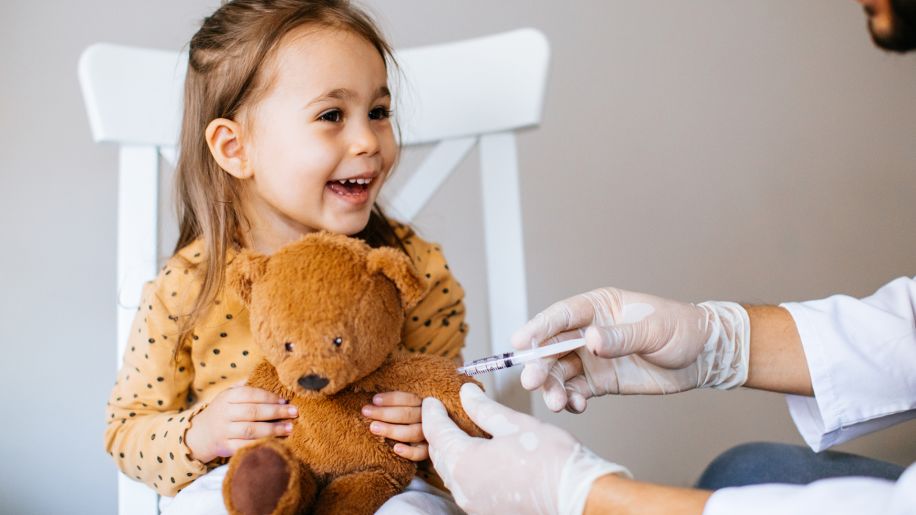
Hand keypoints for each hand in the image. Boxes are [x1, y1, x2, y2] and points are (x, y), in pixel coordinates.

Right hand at [186, 384, 296, 463]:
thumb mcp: (228, 395)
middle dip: (276, 412)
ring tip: (289, 428)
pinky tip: (276, 441)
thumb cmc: (223, 411)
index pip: (250, 394)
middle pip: (252, 412)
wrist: (200, 434)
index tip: (285, 400)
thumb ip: (245, 387)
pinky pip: (246, 445)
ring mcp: (224, 431)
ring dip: (273, 429)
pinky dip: (262, 443)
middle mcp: (224, 413)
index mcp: (227, 397)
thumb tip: (269, 376)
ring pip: (251, 430)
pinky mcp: (226, 447)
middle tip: (294, 412)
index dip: (269, 397)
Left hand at [362, 391, 427, 460]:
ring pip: (414, 432)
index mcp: (425, 405)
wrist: (434, 445)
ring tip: (373, 428)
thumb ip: (397, 406)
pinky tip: (395, 449)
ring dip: (392, 430)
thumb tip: (373, 401)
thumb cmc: (409, 423)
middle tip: (366, 411)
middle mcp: (429, 419)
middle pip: (409, 414)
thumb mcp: (408, 410)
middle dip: (385, 413)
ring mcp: (430, 436)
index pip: (410, 399)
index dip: (392, 399)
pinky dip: (410, 451)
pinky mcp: (430, 452)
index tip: (374, 400)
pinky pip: (422, 453)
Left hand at [422, 383, 629, 514]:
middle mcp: (463, 489)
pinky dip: (464, 468)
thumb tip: (466, 394)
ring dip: (450, 452)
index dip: (433, 414)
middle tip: (440, 414)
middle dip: (437, 433)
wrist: (577, 498)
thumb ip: (484, 409)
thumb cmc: (550, 460)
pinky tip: (476, 457)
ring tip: (457, 432)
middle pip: (439, 455)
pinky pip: (465, 487)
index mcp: (465, 463)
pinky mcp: (488, 512)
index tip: (431, 401)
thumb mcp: (514, 423)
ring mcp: (474, 505)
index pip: (437, 433)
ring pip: (451, 473)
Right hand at [511, 288, 749, 411]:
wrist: (704, 357)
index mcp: (598, 307)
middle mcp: (588, 331)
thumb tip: (591, 339)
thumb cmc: (681, 329)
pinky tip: (576, 407)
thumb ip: (621, 336)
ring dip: (553, 387)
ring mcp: (592, 358)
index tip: (519, 342)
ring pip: (561, 372)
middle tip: (531, 381)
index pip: (561, 315)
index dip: (538, 328)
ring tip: (556, 403)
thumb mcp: (654, 330)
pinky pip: (577, 391)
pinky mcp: (601, 381)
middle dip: (540, 364)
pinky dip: (572, 400)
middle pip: (553, 347)